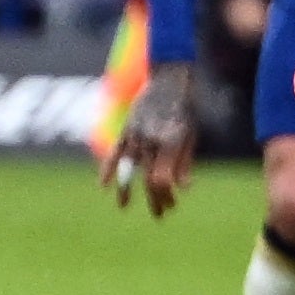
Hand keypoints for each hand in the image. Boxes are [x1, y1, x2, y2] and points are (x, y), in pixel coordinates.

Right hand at [110, 61, 196, 218]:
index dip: (166, 195)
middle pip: (148, 178)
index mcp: (171, 141)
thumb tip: (183, 188)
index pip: (163, 179)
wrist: (168, 78)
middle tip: (160, 215)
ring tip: (123, 208)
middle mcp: (151, 139)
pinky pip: (114, 152)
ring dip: (126, 190)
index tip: (171, 205)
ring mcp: (135, 134)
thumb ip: (184, 162)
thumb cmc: (185, 108)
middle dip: (153, 199)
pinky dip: (107, 168)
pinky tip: (103, 185)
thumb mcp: (191, 135)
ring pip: (129, 169)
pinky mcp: (126, 129)